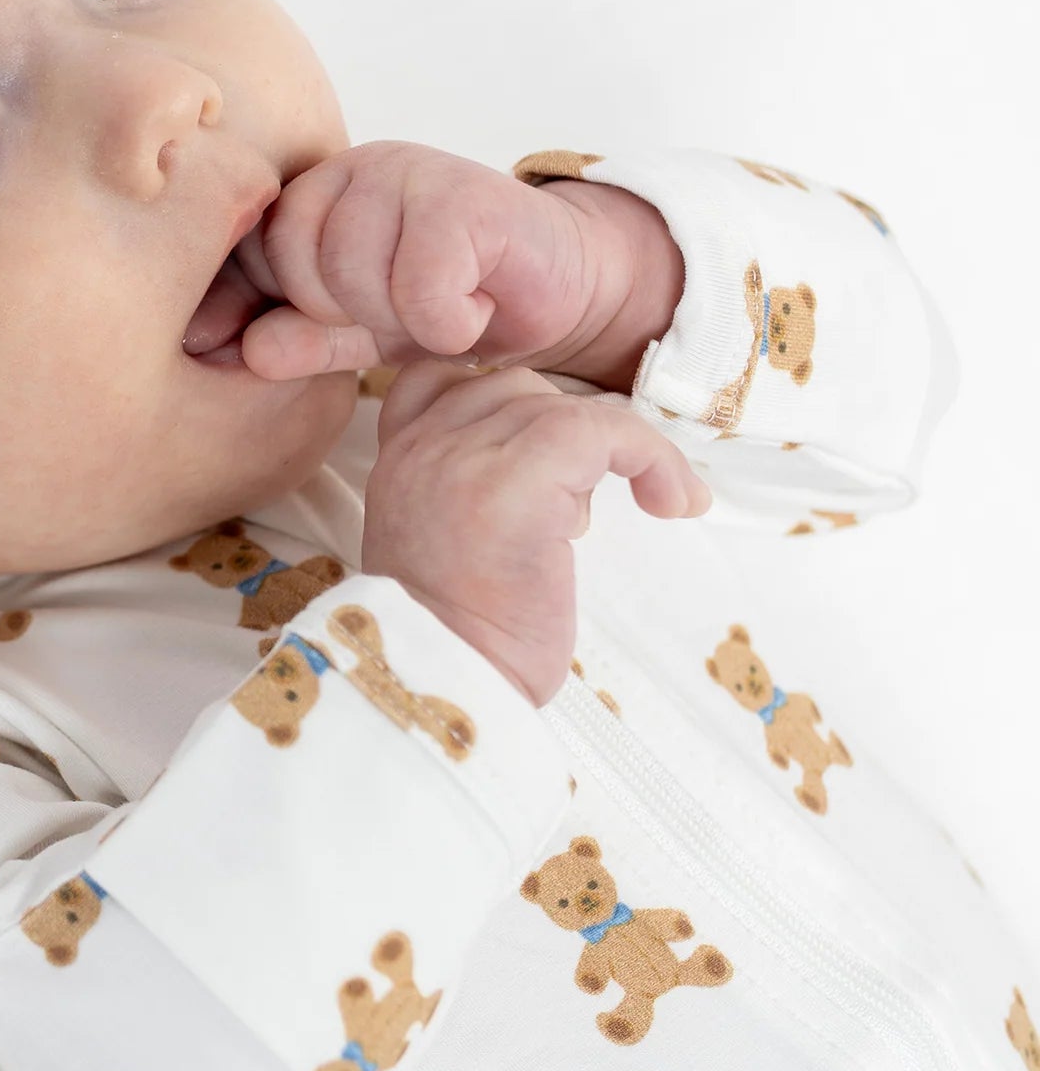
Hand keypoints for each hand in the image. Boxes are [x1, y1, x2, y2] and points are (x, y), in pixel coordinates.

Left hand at [236, 141, 622, 381]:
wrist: (560, 290)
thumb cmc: (453, 304)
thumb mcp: (363, 335)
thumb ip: (302, 340)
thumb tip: (246, 352)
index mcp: (319, 192)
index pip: (260, 258)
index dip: (303, 309)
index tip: (360, 316)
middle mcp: (357, 168)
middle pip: (302, 266)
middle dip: (355, 314)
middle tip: (410, 310)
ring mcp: (410, 171)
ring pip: (354, 271)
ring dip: (405, 318)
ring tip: (444, 306)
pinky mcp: (466, 195)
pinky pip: (421, 283)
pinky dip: (449, 321)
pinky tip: (476, 307)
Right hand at [361, 358, 711, 706]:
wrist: (439, 690)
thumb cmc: (457, 644)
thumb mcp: (443, 552)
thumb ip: (471, 497)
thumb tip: (568, 483)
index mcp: (398, 462)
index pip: (441, 380)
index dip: (504, 406)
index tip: (549, 461)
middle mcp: (420, 446)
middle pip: (512, 387)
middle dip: (564, 433)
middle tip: (586, 503)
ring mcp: (461, 454)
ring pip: (561, 405)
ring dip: (615, 449)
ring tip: (635, 506)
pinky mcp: (514, 478)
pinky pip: (600, 430)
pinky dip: (650, 457)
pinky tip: (672, 502)